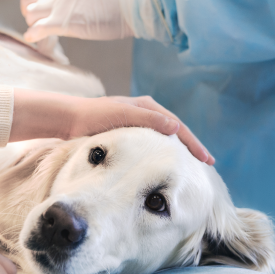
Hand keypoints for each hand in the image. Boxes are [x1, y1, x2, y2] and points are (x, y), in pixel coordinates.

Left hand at [10, 89, 214, 164]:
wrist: (67, 119)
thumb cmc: (93, 116)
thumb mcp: (122, 115)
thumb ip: (148, 120)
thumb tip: (175, 128)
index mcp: (147, 106)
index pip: (178, 126)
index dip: (193, 143)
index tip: (206, 159)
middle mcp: (145, 113)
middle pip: (174, 132)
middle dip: (190, 147)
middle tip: (207, 164)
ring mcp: (137, 123)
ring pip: (164, 139)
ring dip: (178, 151)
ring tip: (190, 167)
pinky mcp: (127, 134)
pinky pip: (151, 145)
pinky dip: (161, 154)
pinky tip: (164, 166)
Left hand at [21, 0, 133, 41]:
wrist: (129, 4)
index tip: (38, 4)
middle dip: (29, 11)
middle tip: (40, 20)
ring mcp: (58, 3)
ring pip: (30, 14)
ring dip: (33, 24)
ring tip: (43, 30)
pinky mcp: (63, 21)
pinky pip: (38, 28)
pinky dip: (33, 35)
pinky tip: (35, 38)